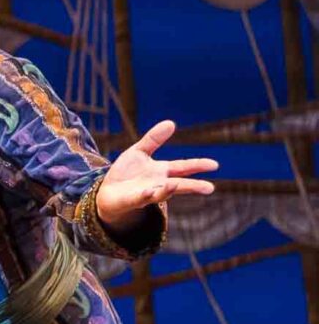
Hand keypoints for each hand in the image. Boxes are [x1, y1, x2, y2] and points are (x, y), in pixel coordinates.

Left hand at [95, 120, 217, 226]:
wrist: (107, 192)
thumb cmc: (126, 172)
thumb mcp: (139, 152)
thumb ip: (153, 139)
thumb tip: (171, 123)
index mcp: (162, 171)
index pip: (183, 167)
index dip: (198, 165)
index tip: (214, 165)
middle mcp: (159, 184)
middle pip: (179, 185)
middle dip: (193, 186)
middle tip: (209, 188)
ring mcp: (147, 193)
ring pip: (161, 193)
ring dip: (169, 190)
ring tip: (175, 185)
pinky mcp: (133, 200)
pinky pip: (141, 198)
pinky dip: (146, 195)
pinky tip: (149, 192)